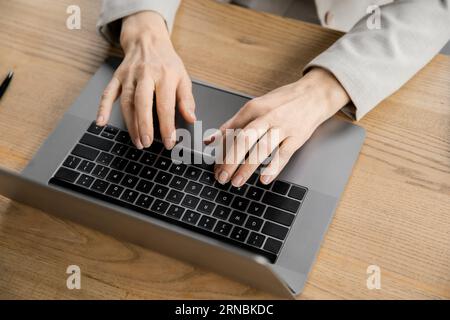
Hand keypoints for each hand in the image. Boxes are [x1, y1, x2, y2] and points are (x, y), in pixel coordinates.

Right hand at [96, 11, 195, 148]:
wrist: (148, 40)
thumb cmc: (167, 63)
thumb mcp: (183, 77)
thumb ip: (187, 99)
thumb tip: (191, 118)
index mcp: (165, 76)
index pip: (166, 105)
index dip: (167, 125)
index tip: (169, 141)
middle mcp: (146, 75)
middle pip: (143, 103)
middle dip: (144, 125)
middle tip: (147, 143)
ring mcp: (129, 76)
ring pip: (127, 102)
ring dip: (130, 124)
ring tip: (137, 141)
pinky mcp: (117, 77)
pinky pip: (108, 93)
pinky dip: (103, 108)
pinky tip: (101, 122)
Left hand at [211, 68, 349, 186]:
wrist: (315, 94)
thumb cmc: (283, 101)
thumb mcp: (256, 106)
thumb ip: (233, 123)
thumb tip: (211, 139)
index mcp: (254, 108)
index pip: (232, 130)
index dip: (221, 149)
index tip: (214, 165)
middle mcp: (268, 117)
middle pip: (245, 139)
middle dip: (230, 160)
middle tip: (221, 176)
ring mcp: (283, 127)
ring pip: (262, 148)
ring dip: (247, 167)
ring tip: (236, 181)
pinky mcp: (297, 137)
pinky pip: (284, 154)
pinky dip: (273, 168)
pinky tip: (264, 179)